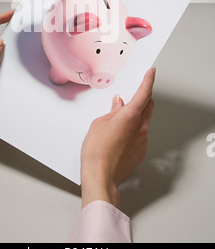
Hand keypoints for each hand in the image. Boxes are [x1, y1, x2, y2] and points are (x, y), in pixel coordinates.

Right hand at [80, 68, 155, 208]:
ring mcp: (142, 141)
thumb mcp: (99, 123)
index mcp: (130, 116)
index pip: (144, 92)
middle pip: (148, 106)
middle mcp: (141, 127)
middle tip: (134, 95)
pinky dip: (133, 131)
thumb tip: (118, 106)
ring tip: (118, 121)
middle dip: (143, 98)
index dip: (148, 80)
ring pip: (144, 121)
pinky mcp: (140, 152)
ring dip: (136, 116)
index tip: (151, 73)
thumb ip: (112, 112)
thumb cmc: (97, 151)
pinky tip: (119, 136)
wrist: (101, 176)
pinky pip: (140, 135)